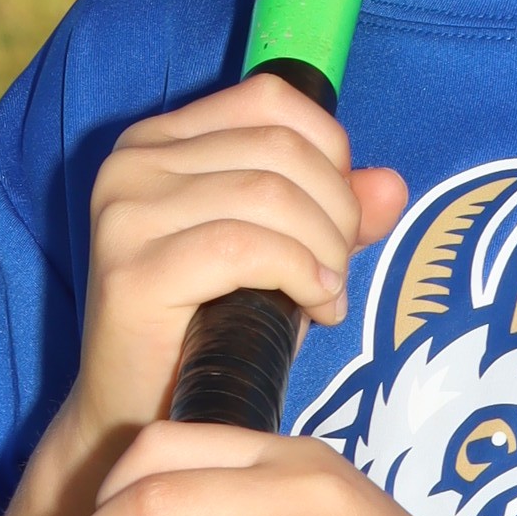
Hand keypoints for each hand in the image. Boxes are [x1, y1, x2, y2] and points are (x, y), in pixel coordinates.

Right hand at [70, 75, 407, 448]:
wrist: (138, 415)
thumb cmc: (211, 330)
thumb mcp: (284, 256)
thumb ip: (333, 213)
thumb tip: (391, 186)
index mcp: (160, 140)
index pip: (270, 100)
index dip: (330, 154)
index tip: (340, 218)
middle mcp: (132, 164)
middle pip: (280, 148)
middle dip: (336, 213)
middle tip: (338, 273)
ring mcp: (125, 214)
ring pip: (269, 195)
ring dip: (323, 250)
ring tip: (326, 298)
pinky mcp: (132, 272)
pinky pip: (245, 248)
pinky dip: (299, 275)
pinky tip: (314, 309)